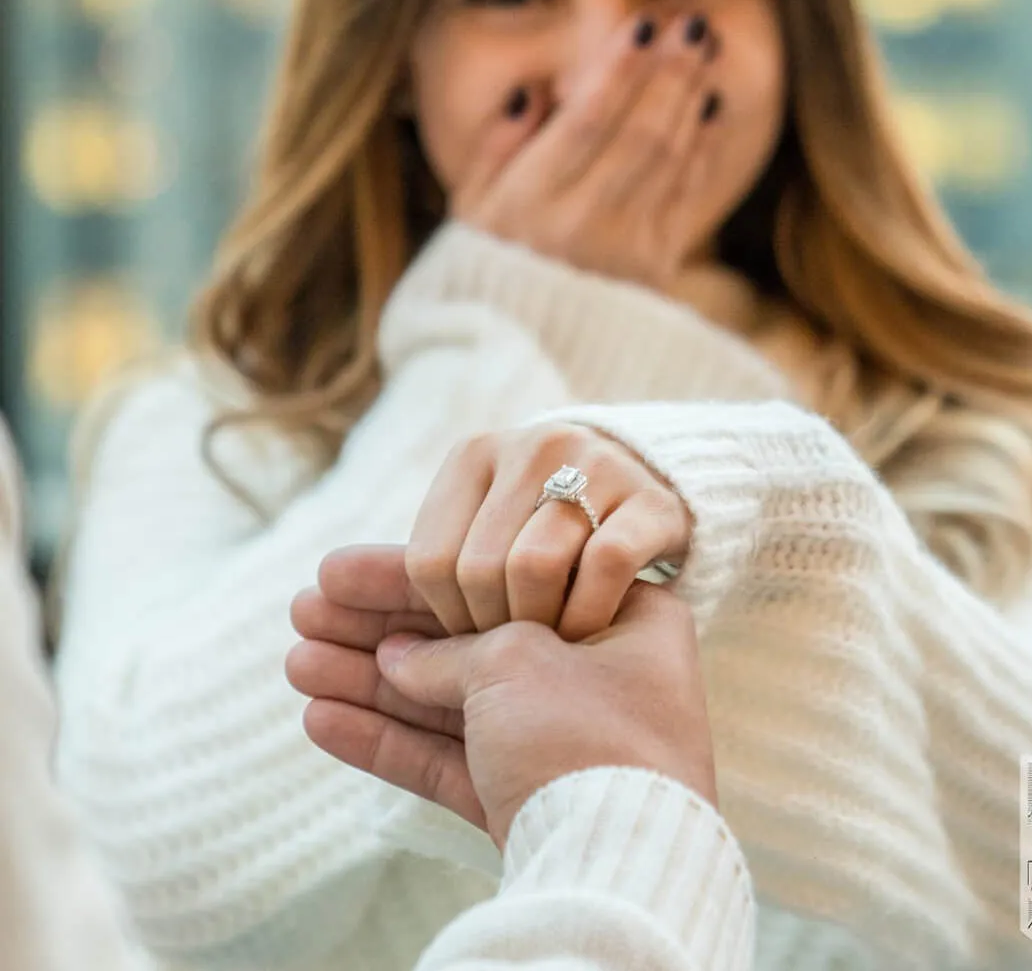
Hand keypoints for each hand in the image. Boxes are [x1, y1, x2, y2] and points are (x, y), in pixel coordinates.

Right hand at [287, 546, 716, 851]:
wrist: (612, 868)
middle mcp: (595, 676)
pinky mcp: (525, 804)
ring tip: (294, 662)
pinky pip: (446, 761)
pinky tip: (320, 720)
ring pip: (446, 703)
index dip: (412, 573)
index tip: (340, 567)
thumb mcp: (514, 660)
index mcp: (619, 618)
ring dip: (367, 684)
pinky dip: (385, 742)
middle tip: (303, 610)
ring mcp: (558, 745)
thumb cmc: (584, 739)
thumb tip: (400, 654)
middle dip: (376, 630)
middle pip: (465, 639)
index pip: (502, 574)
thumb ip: (450, 651)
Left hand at [404, 419, 691, 639]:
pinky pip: (605, 566)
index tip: (471, 640)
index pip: (428, 560)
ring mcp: (595, 465)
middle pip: (480, 569)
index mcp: (473, 457)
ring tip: (551, 643)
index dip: (443, 619)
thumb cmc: (542, 532)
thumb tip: (316, 588)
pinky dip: (590, 611)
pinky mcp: (650, 498)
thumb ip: (420, 572)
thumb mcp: (481, 538)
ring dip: (541, 624)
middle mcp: (531, 447)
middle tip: (515, 649)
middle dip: (492, 628)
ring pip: (536, 565)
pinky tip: (591, 629)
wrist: (647, 491)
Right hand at [449, 8, 721, 293]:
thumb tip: (536, 90)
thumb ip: (497, 148)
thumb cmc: (483, 274)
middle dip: (670, 72)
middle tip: (691, 26)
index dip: (618, 70)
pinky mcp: (656, 273)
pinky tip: (708, 109)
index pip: (584, 121)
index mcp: (527, 206)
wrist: (516, 365)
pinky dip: (702, 148)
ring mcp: (625, 252)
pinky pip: (687, 196)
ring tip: (703, 52)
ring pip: (671, 160)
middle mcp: (580, 228)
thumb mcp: (467, 213)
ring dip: (692, 99)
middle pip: (640, 134)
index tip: (642, 24)